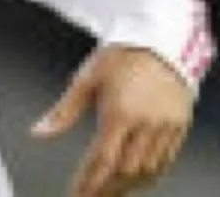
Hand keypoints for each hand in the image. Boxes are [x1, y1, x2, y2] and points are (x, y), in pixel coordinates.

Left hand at [31, 46, 193, 195]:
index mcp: (121, 112)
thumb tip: (38, 132)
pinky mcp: (181, 124)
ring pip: (148, 170)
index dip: (88, 183)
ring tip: (109, 192)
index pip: (102, 160)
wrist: (161, 37)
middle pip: (125, 171)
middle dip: (106, 189)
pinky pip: (166, 160)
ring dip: (128, 186)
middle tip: (90, 196)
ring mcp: (167, 126)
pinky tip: (136, 179)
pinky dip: (150, 175)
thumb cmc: (121, 55)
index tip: (77, 195)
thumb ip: (63, 112)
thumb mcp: (86, 78)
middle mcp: (147, 123)